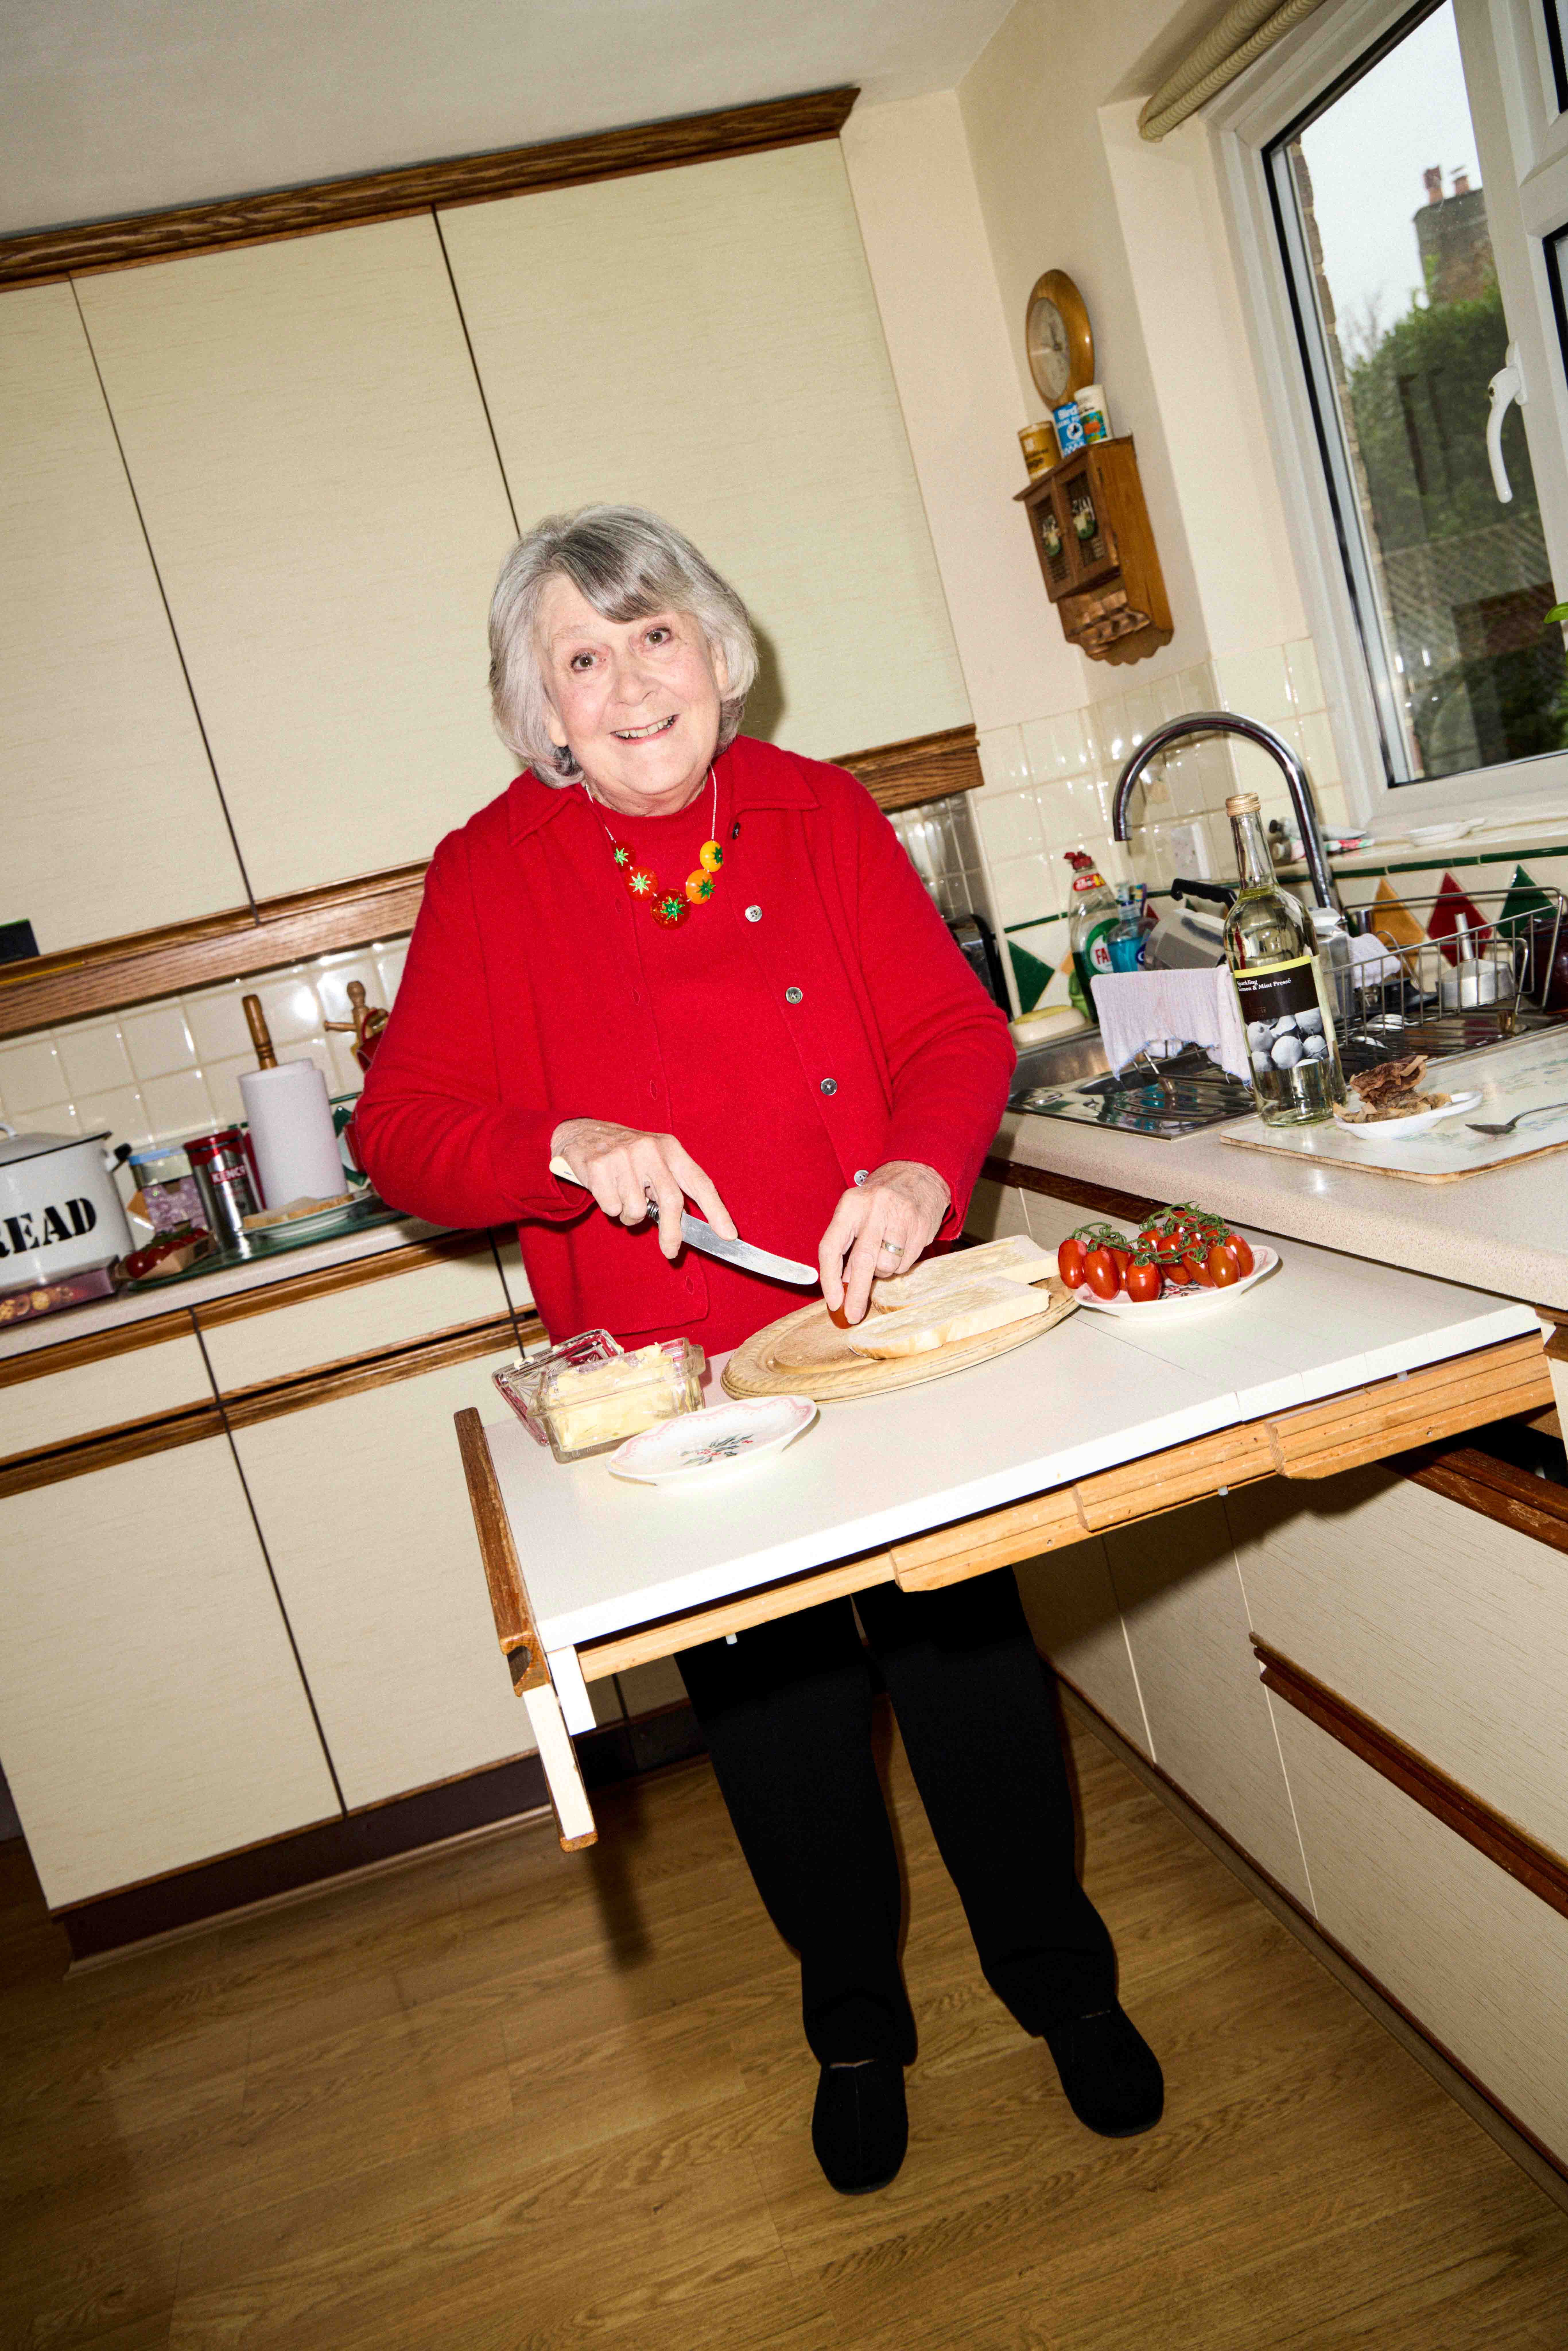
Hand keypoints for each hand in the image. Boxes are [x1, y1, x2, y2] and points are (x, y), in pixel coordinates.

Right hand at [550, 1119, 736, 1261]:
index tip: (728, 1235)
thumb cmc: (625, 1154)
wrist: (581, 1134)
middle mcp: (650, 1149)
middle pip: (672, 1201)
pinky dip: (609, 1208)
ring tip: (622, 1196)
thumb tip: (686, 1226)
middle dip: (672, 1233)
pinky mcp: (599, 1166)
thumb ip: (671, 1186)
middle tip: (670, 1250)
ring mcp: (623, 1156)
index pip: (700, 1182)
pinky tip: (605, 1190)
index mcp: (670, 1148)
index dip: (716, 1211)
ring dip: (630, 1215)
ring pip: (637, 1211)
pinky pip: (612, 1208)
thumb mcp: (654, 1160)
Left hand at [818, 1160, 949, 1324]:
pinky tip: (901, 1247)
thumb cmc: (881, 1199)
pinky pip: (906, 1264)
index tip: (833, 1302)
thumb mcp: (856, 1213)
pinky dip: (900, 1265)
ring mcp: (899, 1217)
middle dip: (856, 1294)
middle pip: (861, 1261)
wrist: (919, 1173)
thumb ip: (846, 1245)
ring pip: (886, 1265)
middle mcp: (874, 1209)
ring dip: (883, 1272)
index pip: (831, 1247)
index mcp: (850, 1205)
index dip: (829, 1280)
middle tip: (853, 1315)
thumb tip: (841, 1285)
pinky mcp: (920, 1228)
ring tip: (885, 1254)